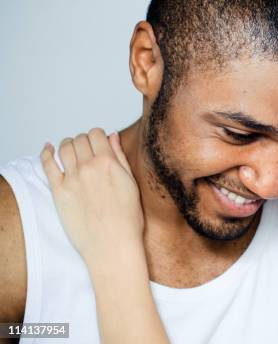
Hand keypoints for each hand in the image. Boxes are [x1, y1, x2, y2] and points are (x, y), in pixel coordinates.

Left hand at [40, 128, 143, 268]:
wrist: (113, 245)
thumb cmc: (127, 219)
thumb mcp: (131, 183)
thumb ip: (119, 157)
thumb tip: (112, 136)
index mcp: (109, 163)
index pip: (97, 134)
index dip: (98, 135)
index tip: (98, 142)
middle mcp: (88, 167)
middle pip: (80, 139)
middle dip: (84, 140)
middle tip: (86, 149)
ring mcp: (72, 179)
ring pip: (64, 148)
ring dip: (68, 145)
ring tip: (72, 151)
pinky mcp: (59, 192)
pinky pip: (47, 165)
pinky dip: (46, 153)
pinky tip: (48, 150)